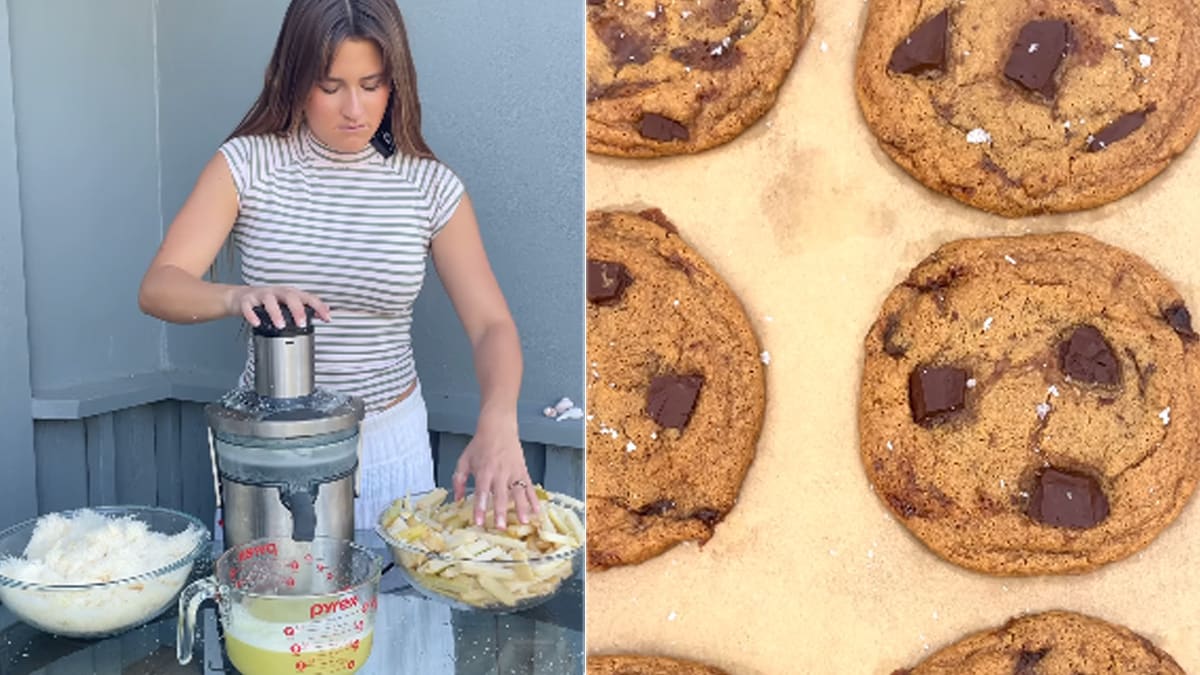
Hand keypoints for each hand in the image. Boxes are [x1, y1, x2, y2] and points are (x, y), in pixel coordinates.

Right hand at [226, 285, 330, 327]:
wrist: (242, 297)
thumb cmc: (268, 301)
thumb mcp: (288, 303)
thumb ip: (306, 308)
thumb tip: (324, 313)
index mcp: (289, 293)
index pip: (307, 297)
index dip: (318, 306)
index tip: (326, 317)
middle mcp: (277, 292)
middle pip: (289, 296)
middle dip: (297, 309)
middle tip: (302, 323)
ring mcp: (261, 295)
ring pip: (269, 300)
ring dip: (276, 313)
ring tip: (281, 325)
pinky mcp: (247, 301)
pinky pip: (249, 307)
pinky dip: (253, 315)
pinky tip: (257, 323)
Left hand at [452, 414, 538, 528]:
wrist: (498, 427)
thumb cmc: (480, 444)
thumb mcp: (464, 460)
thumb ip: (459, 480)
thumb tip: (457, 499)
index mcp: (484, 470)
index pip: (482, 492)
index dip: (480, 507)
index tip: (479, 521)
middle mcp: (500, 472)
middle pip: (501, 495)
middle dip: (501, 512)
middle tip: (501, 527)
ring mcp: (513, 472)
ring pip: (518, 492)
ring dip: (521, 508)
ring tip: (523, 522)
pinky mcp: (523, 471)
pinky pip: (529, 487)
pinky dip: (534, 499)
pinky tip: (537, 511)